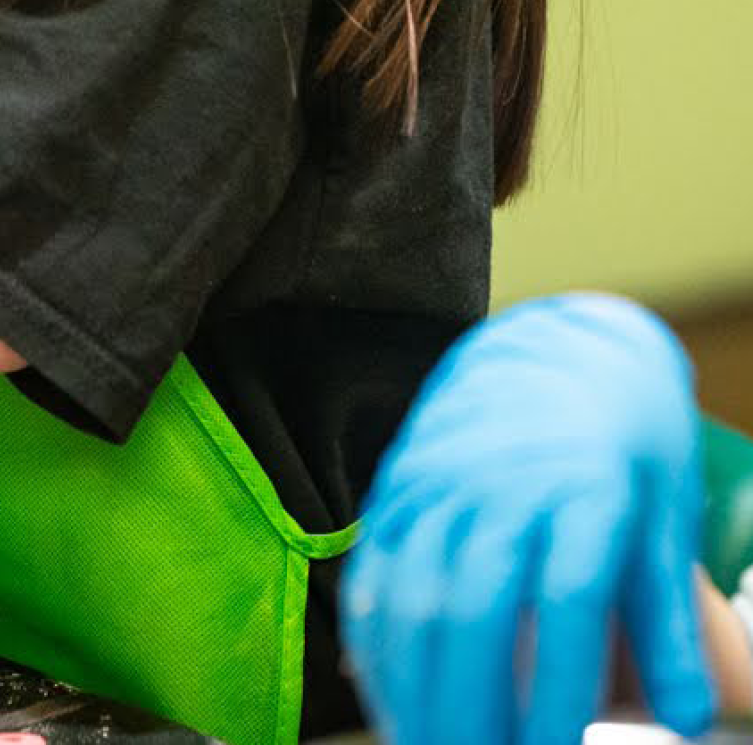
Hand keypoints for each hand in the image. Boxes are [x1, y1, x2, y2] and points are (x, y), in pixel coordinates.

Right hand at [342, 293, 714, 744]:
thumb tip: (687, 718)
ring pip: (411, 592)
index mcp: (582, 492)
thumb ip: (670, 625)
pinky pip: (375, 567)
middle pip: (471, 606)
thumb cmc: (627, 453)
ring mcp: (437, 479)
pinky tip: (386, 694)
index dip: (554, 689)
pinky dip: (375, 639)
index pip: (565, 604)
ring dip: (411, 685)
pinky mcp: (399, 484)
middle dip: (466, 707)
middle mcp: (499, 484)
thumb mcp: (667, 525)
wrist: (564, 353)